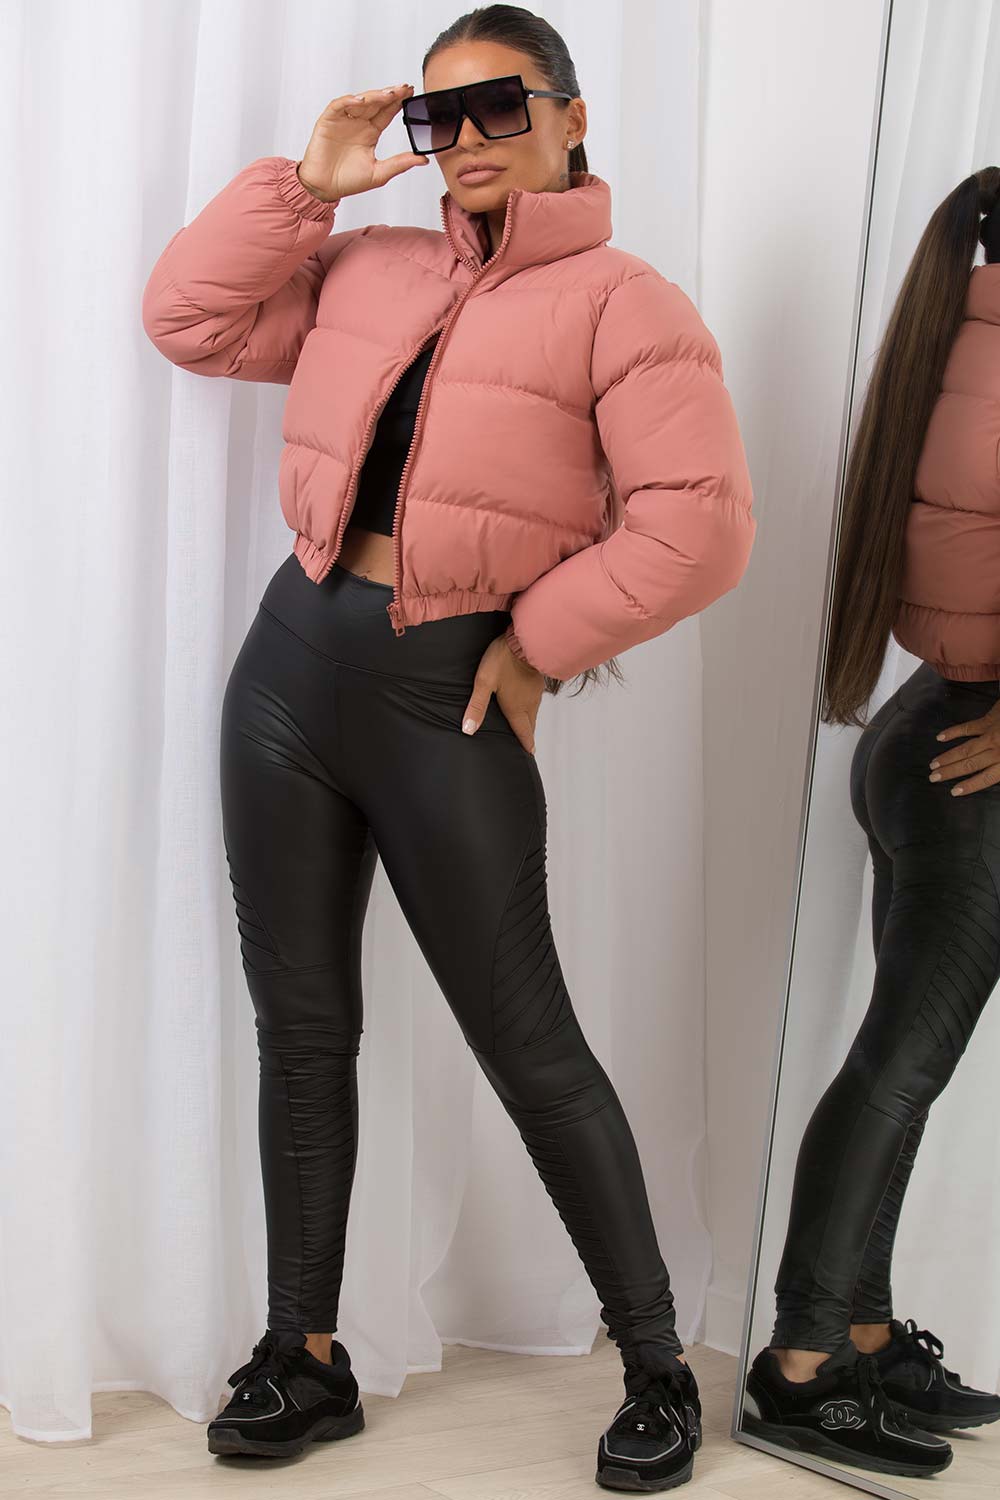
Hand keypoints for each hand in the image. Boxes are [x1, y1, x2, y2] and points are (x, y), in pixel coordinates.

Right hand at [296, 84, 429, 201]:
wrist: (324, 188)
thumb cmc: (348, 181)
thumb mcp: (380, 173)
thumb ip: (400, 164)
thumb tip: (423, 160)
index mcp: (370, 133)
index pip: (386, 112)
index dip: (398, 102)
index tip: (410, 92)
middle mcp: (358, 123)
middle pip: (375, 103)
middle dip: (389, 94)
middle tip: (403, 88)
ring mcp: (343, 120)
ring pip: (360, 101)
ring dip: (373, 96)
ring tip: (387, 94)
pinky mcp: (328, 121)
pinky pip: (339, 106)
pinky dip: (349, 101)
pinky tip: (360, 101)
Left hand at [462, 636, 543, 754]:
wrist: (524, 640)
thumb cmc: (503, 660)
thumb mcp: (483, 683)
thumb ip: (476, 706)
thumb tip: (468, 730)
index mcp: (516, 708)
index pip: (523, 732)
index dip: (526, 744)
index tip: (529, 753)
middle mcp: (529, 703)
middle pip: (530, 724)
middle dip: (528, 735)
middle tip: (527, 744)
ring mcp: (536, 692)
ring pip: (534, 711)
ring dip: (530, 720)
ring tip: (525, 725)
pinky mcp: (538, 680)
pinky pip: (535, 699)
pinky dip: (531, 705)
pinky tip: (526, 701)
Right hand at [929, 699, 999, 795]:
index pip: (985, 778)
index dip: (969, 786)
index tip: (953, 792)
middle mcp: (996, 750)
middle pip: (969, 764)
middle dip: (950, 772)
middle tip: (932, 778)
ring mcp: (991, 734)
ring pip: (965, 748)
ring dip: (947, 757)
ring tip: (933, 764)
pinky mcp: (988, 720)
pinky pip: (967, 727)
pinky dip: (953, 732)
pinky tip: (940, 738)